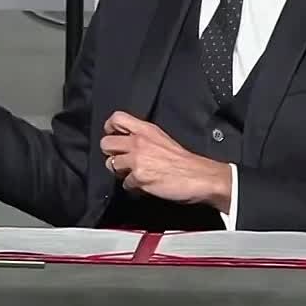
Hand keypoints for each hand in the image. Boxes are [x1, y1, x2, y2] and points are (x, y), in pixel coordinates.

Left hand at [99, 112, 231, 211]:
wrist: (200, 177)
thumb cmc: (184, 161)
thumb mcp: (162, 138)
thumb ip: (143, 137)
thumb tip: (125, 143)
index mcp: (146, 130)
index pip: (116, 118)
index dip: (109, 127)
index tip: (112, 135)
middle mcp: (139, 142)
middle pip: (105, 143)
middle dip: (110, 153)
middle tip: (120, 159)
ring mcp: (137, 160)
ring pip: (111, 165)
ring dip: (120, 172)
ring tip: (133, 174)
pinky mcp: (139, 177)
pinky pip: (124, 183)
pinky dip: (133, 186)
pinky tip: (144, 184)